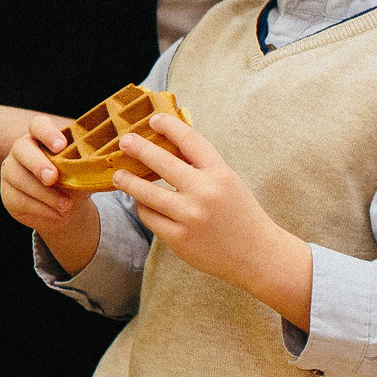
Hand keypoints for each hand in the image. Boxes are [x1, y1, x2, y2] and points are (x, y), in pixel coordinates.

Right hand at [0, 115, 90, 227]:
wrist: (65, 207)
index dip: (47, 132)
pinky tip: (57, 213)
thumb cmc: (76, 180)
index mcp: (41, 137)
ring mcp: (11, 171)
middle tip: (53, 178)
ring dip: (44, 194)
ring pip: (19, 178)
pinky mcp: (8, 194)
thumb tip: (111, 161)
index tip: (61, 145)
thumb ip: (91, 162)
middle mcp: (22, 150)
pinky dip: (41, 209)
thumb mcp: (86, 170)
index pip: (38, 125)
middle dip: (38, 164)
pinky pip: (19, 200)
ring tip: (66, 205)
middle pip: (21, 149)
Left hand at [114, 115, 312, 326]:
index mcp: (220, 174)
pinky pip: (150, 217)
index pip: (190, 140)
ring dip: (128, 181)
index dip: (169, 126)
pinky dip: (144, 208)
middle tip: (124, 141)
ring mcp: (190, 216)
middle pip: (161, 162)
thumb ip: (201, 165)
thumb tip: (169, 143)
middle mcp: (204, 192)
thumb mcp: (228, 182)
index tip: (154, 119)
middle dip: (138, 148)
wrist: (258, 256)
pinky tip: (142, 203)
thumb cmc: (241, 215)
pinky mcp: (179, 238)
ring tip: (118, 175)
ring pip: (146, 193)